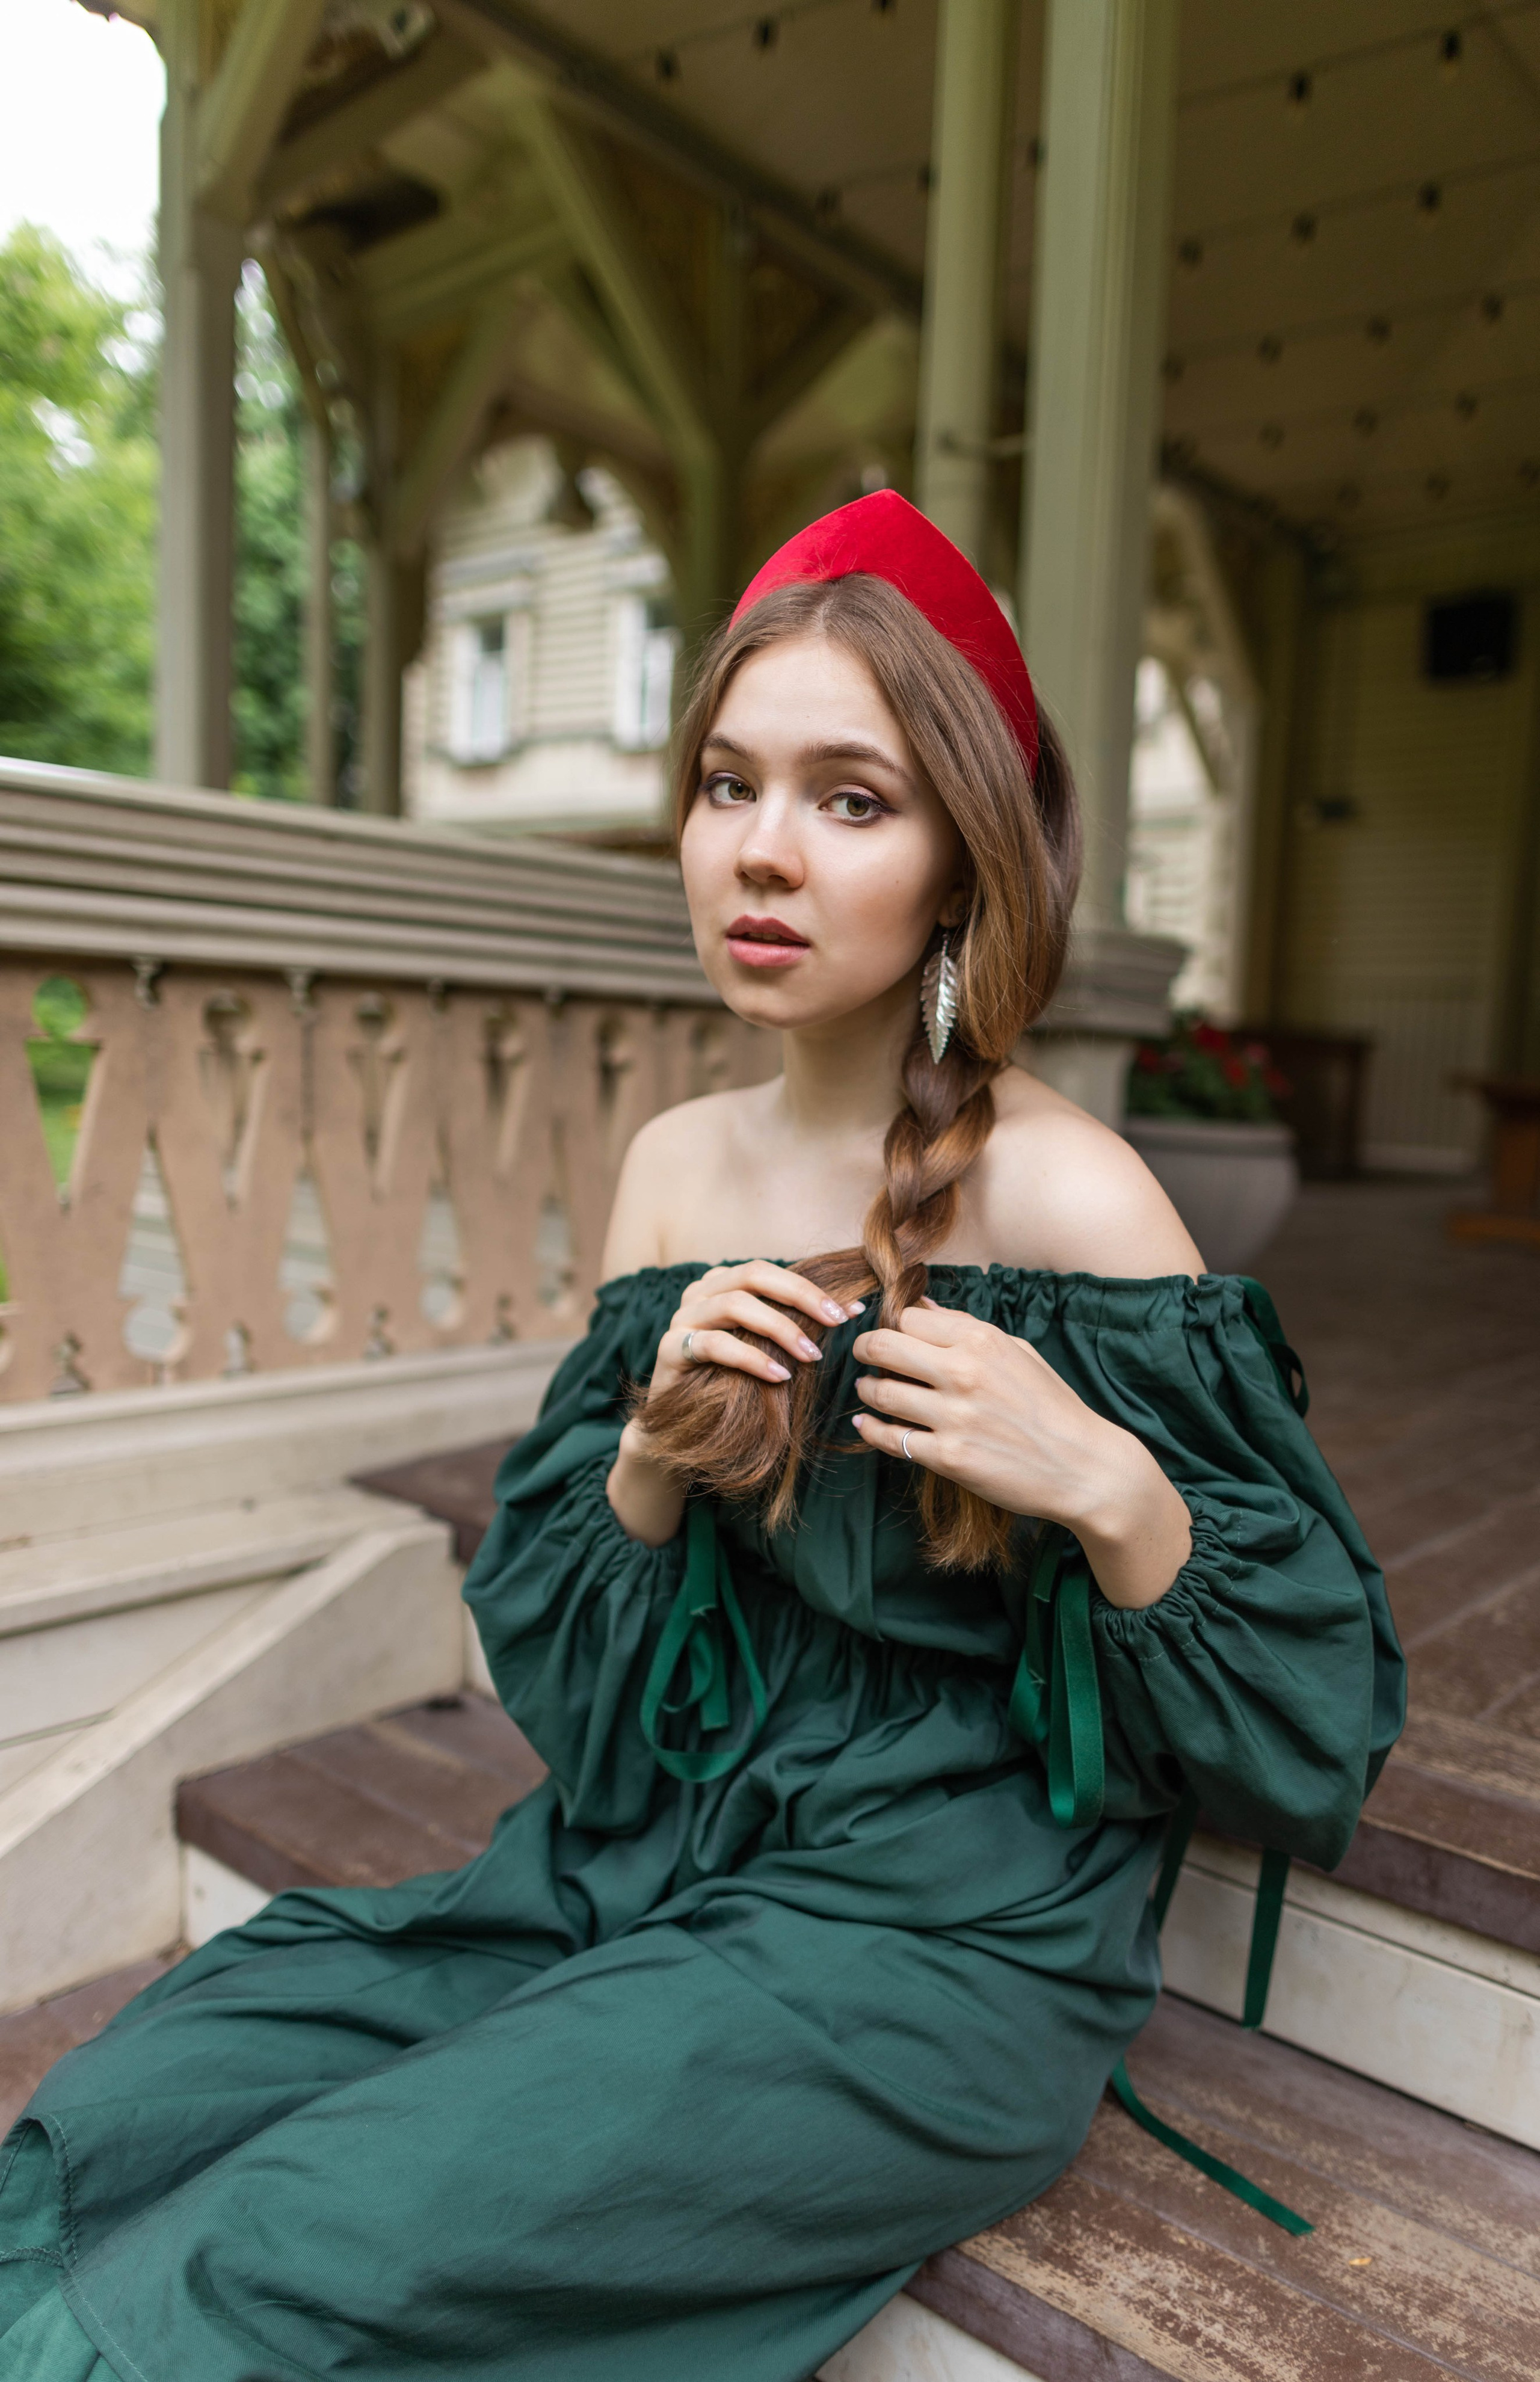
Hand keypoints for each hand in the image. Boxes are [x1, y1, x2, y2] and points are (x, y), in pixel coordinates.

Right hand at [608, 1263, 864, 1547]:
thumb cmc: (731, 1382)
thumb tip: (854, 1308)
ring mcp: (681, 1318)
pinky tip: (778, 1376)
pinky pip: (714, 1344)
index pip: (769, 1271)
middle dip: (800, 1296)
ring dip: (780, 1328)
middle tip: (835, 1322)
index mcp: (722, 1283)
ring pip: (734, 1304)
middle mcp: (699, 1293)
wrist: (681, 1426)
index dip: (810, 1288)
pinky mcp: (669, 1350)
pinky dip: (751, 1358)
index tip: (848, 1311)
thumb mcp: (768, 1348)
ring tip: (811, 1355)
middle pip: (752, 1274)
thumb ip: (797, 1324)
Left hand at [850, 1302, 1190, 1608]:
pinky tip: (867, 1424)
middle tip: (862, 1355)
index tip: (890, 1334)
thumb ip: (965, 1328)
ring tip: (867, 1390)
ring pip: (881, 1392)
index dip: (894, 1325)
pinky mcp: (948, 1458)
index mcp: (982, 1340)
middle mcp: (963, 1373)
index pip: (909, 1317)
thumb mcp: (1017, 1352)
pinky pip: (890, 1438)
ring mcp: (954, 1417)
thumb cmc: (1052, 1406)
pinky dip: (871, 1430)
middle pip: (883, 1346)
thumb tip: (921, 1305)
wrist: (1083, 1466)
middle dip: (865, 1348)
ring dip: (866, 1389)